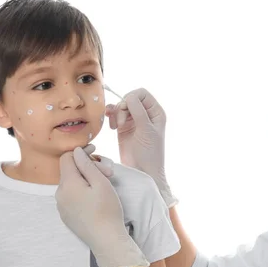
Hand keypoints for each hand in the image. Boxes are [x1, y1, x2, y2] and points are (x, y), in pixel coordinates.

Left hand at [56, 147, 148, 266]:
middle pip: (70, 171)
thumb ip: (87, 165)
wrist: (106, 240)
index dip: (81, 152)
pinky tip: (95, 198)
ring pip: (71, 184)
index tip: (95, 152)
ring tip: (103, 186)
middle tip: (108, 174)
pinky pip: (70, 196)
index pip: (67, 158)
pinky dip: (81, 192)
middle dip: (87, 167)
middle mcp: (59, 194)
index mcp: (67, 184)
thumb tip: (76, 151)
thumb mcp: (101, 183)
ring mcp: (61, 206)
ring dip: (85, 180)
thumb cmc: (107, 210)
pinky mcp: (66, 215)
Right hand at [106, 88, 177, 207]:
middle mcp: (145, 115)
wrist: (142, 172)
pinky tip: (111, 126)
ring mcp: (134, 121)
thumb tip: (129, 96)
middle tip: (121, 124)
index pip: (142, 94)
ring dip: (116, 113)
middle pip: (129, 98)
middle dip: (122, 108)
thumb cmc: (149, 154)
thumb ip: (138, 111)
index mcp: (156, 113)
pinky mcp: (123, 128)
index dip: (131, 97)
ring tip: (115, 127)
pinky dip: (111, 117)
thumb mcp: (146, 130)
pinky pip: (115, 115)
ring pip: (121, 106)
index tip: (125, 109)